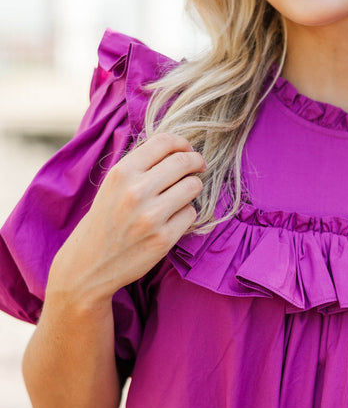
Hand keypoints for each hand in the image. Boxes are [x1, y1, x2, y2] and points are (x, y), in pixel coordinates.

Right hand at [50, 133, 204, 301]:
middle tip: (198, 166)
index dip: (181, 143)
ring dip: (193, 187)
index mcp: (121, 173)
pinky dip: (185, 214)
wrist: (89, 264)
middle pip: (184, 162)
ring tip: (182, 194)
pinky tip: (172, 219)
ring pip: (193, 186)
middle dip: (196, 161)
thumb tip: (178, 149)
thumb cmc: (105, 220)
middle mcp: (136, 191)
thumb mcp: (113, 185)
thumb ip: (141, 166)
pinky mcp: (163, 238)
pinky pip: (191, 214)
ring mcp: (151, 216)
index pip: (164, 142)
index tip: (187, 149)